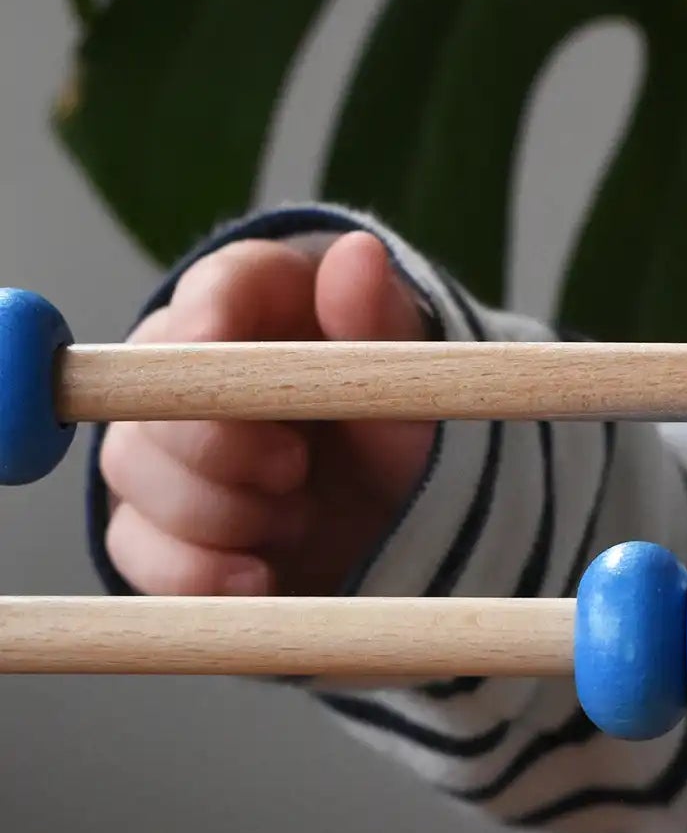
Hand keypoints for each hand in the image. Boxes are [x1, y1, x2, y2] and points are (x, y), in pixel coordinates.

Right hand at [100, 232, 434, 595]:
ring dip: (219, 509)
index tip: (215, 349)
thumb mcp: (410, 387)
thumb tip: (360, 254)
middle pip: (150, 385)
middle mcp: (189, 368)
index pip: (216, 288)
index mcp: (259, 307)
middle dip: (217, 438)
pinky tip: (257, 578)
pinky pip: (133, 547)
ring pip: (131, 466)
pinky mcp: (151, 526)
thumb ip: (380, 325)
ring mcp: (159, 448)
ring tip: (297, 518)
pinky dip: (195, 570)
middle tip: (294, 469)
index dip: (208, 317)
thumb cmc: (397, 435)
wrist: (394, 529)